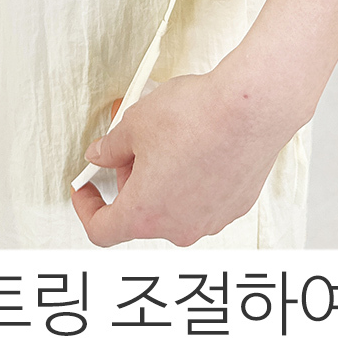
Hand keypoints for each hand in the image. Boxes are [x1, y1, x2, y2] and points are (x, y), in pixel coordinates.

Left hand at [71, 67, 306, 246]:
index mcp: (145, 214)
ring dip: (162, 179)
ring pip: (173, 205)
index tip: (85, 189)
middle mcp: (179, 227)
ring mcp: (212, 219)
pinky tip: (197, 144)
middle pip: (141, 213)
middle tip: (131, 142)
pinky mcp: (237, 205)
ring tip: (167, 137)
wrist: (252, 108)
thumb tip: (100, 155)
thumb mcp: (134, 124)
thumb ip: (111, 147)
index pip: (102, 230)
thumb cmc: (196, 118)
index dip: (86, 208)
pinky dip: (192, 178)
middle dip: (130, 179)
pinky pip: (203, 198)